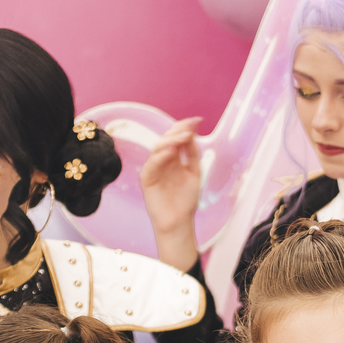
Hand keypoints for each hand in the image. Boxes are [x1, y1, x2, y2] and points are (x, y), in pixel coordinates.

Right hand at [139, 119, 203, 268]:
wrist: (179, 222)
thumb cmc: (185, 200)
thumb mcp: (195, 172)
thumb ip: (193, 153)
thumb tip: (192, 132)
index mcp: (174, 158)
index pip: (177, 137)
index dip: (185, 127)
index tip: (197, 120)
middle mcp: (163, 161)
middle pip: (166, 140)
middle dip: (178, 131)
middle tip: (189, 128)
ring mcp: (154, 169)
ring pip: (157, 148)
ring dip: (170, 141)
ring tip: (183, 137)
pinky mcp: (147, 179)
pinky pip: (152, 164)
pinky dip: (160, 156)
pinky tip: (171, 151)